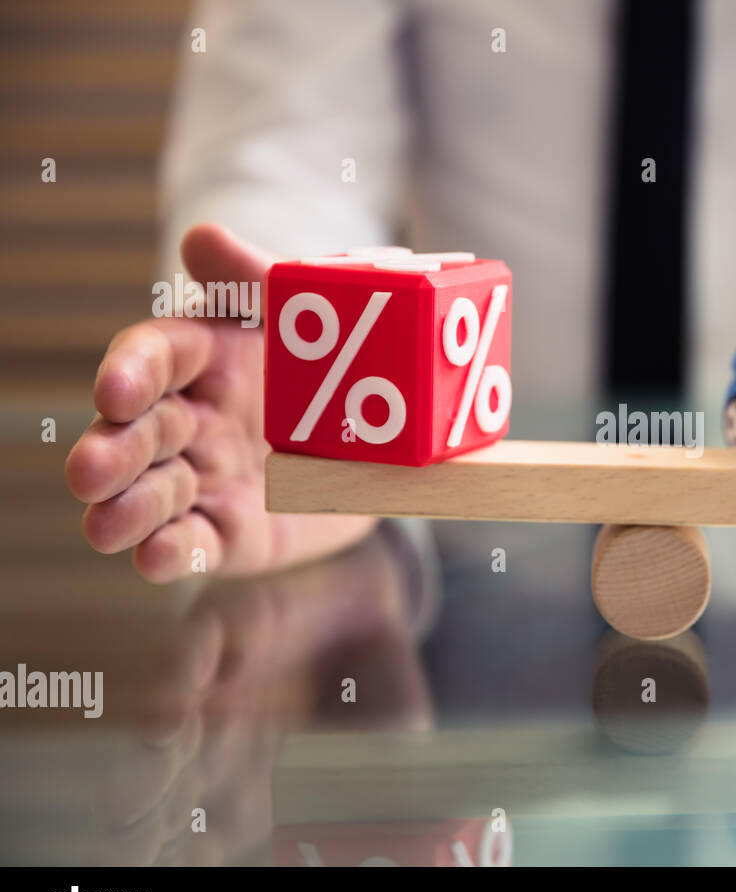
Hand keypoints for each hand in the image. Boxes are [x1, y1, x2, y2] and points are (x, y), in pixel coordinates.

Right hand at [66, 224, 377, 581]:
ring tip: (105, 525)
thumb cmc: (337, 364)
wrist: (392, 444)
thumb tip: (202, 237)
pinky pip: (194, 543)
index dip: (133, 371)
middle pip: (142, 431)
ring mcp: (207, 477)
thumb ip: (259, 278)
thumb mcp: (312, 314)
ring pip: (154, 493)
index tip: (115, 390)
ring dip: (127, 508)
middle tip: (89, 471)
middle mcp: (193, 418)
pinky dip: (171, 551)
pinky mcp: (229, 532)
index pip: (158, 354)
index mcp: (208, 356)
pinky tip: (155, 556)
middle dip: (112, 451)